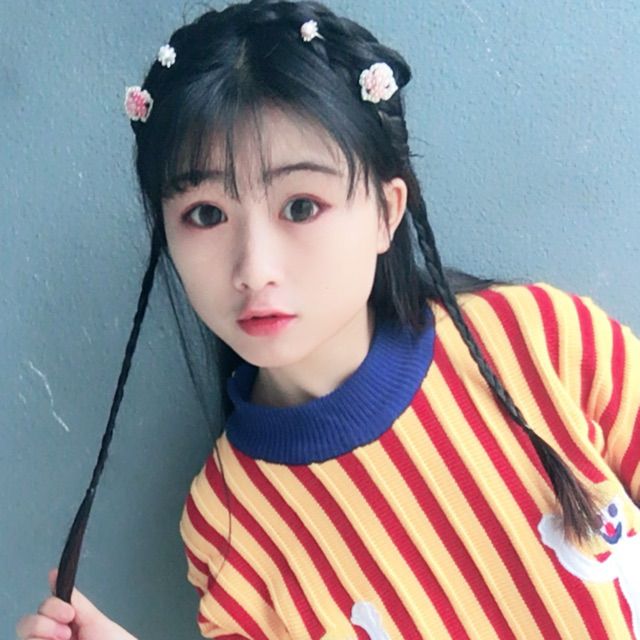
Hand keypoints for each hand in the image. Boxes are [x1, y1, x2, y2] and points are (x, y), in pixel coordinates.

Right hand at [16, 568, 137, 639]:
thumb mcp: (94, 620)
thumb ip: (75, 601)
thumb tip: (54, 574)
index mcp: (65, 625)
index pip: (44, 610)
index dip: (50, 606)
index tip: (69, 612)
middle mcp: (53, 638)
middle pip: (27, 623)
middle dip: (45, 618)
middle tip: (68, 627)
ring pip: (26, 636)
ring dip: (43, 631)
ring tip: (66, 639)